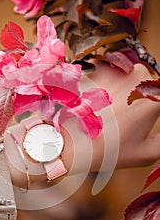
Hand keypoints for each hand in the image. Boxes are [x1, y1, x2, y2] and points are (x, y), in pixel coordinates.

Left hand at [4, 61, 159, 187]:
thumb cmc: (107, 150)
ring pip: (123, 71)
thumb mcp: (146, 153)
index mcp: (155, 96)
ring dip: (118, 84)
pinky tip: (93, 96)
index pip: (159, 93)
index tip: (138, 113)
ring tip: (104, 106)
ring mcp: (114, 68)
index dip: (150, 105)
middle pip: (143, 80)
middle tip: (120, 114)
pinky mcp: (93, 66)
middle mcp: (137, 76)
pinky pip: (102, 68)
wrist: (69, 143)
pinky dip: (99, 78)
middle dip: (135, 93)